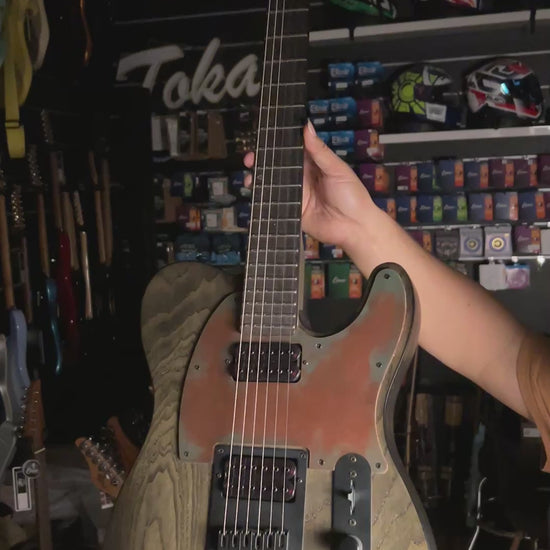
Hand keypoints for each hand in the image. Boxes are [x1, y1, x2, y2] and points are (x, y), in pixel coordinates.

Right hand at [244, 121, 373, 250]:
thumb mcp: (337, 169)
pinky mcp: (291, 210)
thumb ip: (320, 151)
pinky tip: (254, 190)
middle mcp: (302, 178)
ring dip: (260, 177)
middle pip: (278, 167)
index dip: (278, 144)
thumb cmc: (352, 195)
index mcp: (313, 164)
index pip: (292, 150)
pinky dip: (263, 196)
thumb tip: (307, 126)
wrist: (355, 227)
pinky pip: (275, 202)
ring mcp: (296, 195)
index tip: (263, 137)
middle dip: (262, 160)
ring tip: (250, 173)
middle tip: (250, 157)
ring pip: (273, 183)